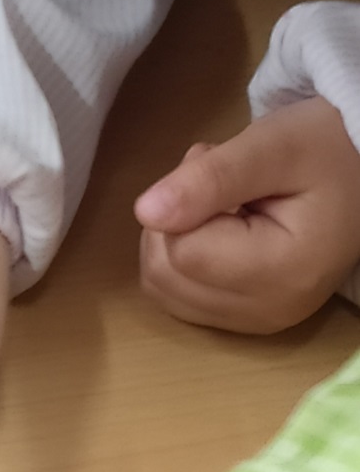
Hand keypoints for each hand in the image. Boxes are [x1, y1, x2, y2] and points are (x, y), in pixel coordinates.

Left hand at [136, 98, 359, 332]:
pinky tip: (220, 230)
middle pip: (165, 273)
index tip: (221, 166)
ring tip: (224, 203)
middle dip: (174, 219)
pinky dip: (182, 259)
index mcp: (282, 274)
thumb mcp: (274, 147)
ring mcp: (254, 324)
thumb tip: (145, 211)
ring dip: (173, 237)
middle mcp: (267, 313)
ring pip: (162, 287)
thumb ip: (211, 178)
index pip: (181, 249)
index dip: (185, 200)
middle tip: (220, 181)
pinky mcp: (242, 322)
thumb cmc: (326, 151)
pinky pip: (177, 296)